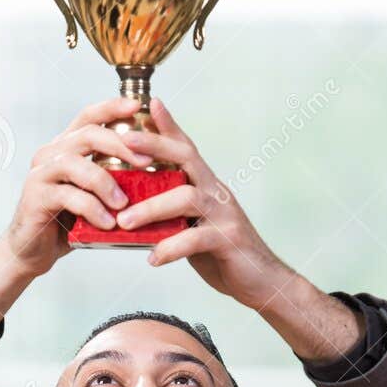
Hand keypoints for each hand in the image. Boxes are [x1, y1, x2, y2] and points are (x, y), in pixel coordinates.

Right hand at [1, 97, 152, 278]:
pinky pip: (67, 196)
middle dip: (120, 144)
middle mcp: (51, 154)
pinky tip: (107, 222)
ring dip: (104, 182)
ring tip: (123, 203)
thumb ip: (113, 180)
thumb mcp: (94, 197)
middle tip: (145, 159)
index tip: (138, 106)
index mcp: (67, 148)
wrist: (33, 251)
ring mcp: (41, 174)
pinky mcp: (35, 197)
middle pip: (86, 135)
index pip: (89, 117)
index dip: (112, 107)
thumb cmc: (66, 222)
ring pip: (75, 163)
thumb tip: (152, 172)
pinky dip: (91, 208)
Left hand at [111, 98, 285, 309]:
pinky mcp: (228, 240)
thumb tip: (135, 207)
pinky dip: (171, 248)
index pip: (186, 149)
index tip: (148, 105)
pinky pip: (195, 239)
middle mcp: (217, 193)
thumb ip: (172, 212)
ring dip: (151, 207)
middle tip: (126, 143)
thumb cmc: (223, 253)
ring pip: (186, 198)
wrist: (262, 281)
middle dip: (155, 147)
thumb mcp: (195, 225)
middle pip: (186, 158)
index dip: (168, 126)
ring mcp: (224, 215)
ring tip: (124, 221)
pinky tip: (153, 258)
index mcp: (208, 186)